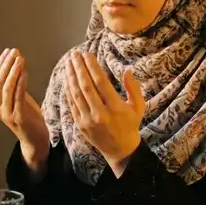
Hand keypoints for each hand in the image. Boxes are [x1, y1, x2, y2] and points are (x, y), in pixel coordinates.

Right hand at [0, 48, 49, 175]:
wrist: (35, 139)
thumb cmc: (28, 117)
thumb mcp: (18, 99)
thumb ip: (14, 85)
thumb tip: (15, 63)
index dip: (1, 63)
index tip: (9, 51)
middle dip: (6, 64)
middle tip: (14, 52)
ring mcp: (6, 113)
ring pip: (7, 87)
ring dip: (13, 71)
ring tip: (20, 59)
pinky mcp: (17, 117)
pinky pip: (18, 96)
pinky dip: (21, 82)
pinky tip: (25, 72)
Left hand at [66, 51, 144, 177]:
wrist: (120, 150)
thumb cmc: (130, 124)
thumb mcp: (138, 107)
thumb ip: (134, 89)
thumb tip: (127, 71)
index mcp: (115, 108)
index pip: (100, 83)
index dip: (92, 67)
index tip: (87, 54)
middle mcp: (100, 114)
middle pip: (86, 86)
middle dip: (79, 68)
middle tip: (75, 54)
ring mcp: (87, 120)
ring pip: (76, 94)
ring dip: (71, 76)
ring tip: (69, 62)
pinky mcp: (79, 124)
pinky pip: (71, 104)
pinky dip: (68, 90)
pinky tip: (67, 78)